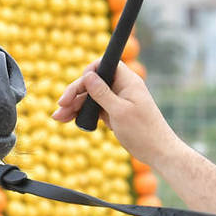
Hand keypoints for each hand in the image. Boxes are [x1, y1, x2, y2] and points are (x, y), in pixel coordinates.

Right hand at [52, 60, 182, 164]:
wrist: (157, 152)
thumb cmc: (143, 131)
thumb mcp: (119, 111)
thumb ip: (102, 93)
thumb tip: (88, 76)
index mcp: (127, 81)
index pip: (105, 64)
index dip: (90, 71)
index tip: (80, 85)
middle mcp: (121, 88)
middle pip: (93, 82)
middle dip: (75, 92)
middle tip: (60, 105)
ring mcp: (116, 100)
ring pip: (90, 97)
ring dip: (74, 105)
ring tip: (58, 117)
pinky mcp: (112, 113)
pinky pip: (93, 109)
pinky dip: (81, 114)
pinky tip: (68, 120)